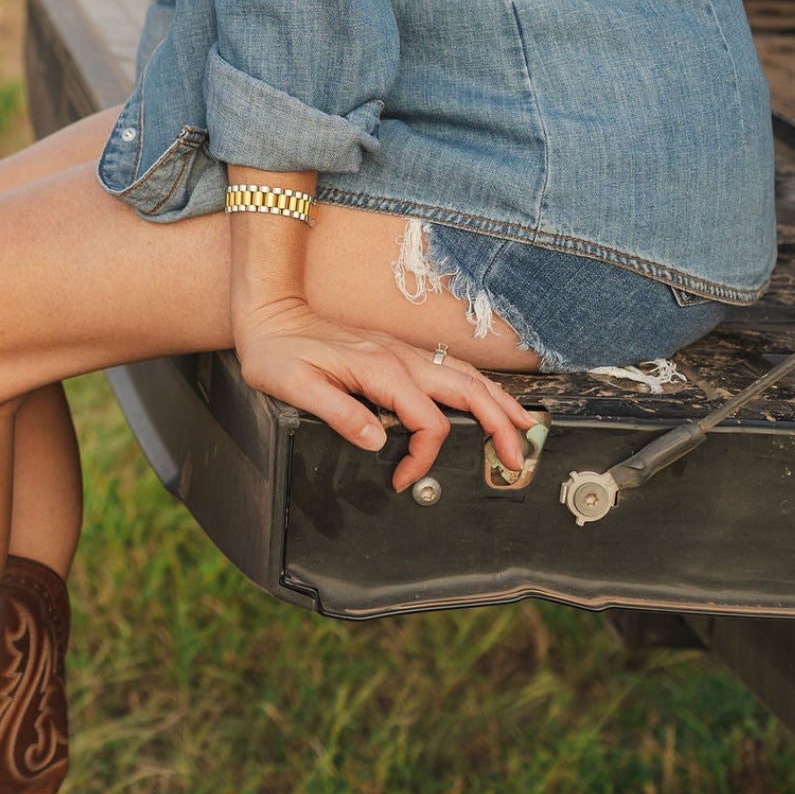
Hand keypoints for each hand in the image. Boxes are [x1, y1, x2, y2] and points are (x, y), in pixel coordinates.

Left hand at [232, 295, 530, 491]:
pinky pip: (450, 369)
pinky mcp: (397, 353)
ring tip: (523, 428)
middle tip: (515, 459)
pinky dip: (479, 387)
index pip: (428, 421)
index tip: (403, 478)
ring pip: (466, 376)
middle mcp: (401, 357)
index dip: (424, 457)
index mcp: (381, 370)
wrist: (270, 315)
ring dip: (499, 402)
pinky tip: (488, 398)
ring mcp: (403, 352)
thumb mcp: (295, 386)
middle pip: (468, 391)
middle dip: (499, 425)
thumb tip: (376, 442)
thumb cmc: (277, 352)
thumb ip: (338, 413)